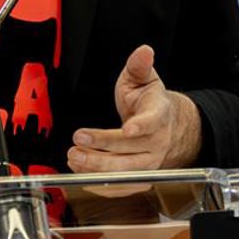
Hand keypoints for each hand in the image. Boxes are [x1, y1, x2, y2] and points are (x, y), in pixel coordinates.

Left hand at [66, 44, 200, 172]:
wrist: (164, 125)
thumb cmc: (149, 102)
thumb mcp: (143, 79)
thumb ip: (139, 66)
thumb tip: (143, 51)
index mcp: (159, 116)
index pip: (152, 122)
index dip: (140, 126)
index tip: (128, 128)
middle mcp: (157, 142)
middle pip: (131, 151)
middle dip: (102, 148)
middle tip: (77, 142)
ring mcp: (149, 163)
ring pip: (125, 172)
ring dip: (97, 168)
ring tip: (74, 158)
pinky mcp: (140, 177)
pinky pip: (122, 187)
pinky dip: (101, 184)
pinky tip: (82, 174)